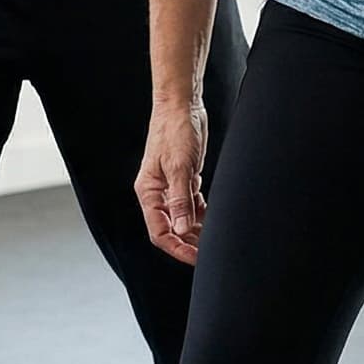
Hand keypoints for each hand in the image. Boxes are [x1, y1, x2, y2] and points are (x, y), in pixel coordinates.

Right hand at [137, 99, 208, 264]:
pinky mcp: (184, 179)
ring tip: (215, 239)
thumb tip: (181, 229)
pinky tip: (213, 219)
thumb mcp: (179, 167)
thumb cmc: (174, 130)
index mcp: (148, 192)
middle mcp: (158, 193)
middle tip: (210, 252)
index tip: (196, 257)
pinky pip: (191, 205)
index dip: (177, 248)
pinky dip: (202, 214)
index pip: (160, 232)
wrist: (182, 105)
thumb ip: (180, 200)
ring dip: (197, 230)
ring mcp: (171, 187)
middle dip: (189, 242)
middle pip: (171, 229)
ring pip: (183, 219)